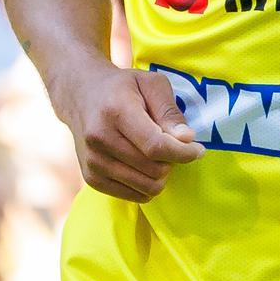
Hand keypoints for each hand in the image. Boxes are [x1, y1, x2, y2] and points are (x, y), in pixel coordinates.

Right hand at [50, 62, 203, 202]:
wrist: (81, 96)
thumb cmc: (123, 88)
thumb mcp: (151, 84)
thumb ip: (170, 111)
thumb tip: (187, 139)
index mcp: (116, 111)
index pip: (156, 146)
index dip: (183, 153)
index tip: (198, 149)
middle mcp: (100, 139)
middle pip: (154, 170)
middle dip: (173, 161)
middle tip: (171, 145)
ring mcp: (93, 162)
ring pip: (147, 188)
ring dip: (161, 175)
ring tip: (156, 155)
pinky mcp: (91, 178)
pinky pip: (134, 196)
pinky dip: (146, 184)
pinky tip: (142, 165)